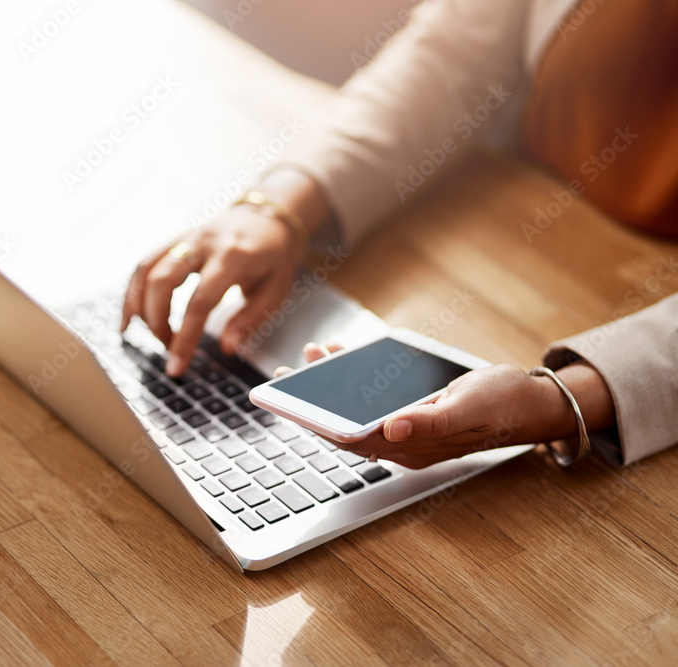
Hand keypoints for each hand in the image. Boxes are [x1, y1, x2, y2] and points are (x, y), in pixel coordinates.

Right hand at [120, 170, 330, 376]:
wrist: (267, 218)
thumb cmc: (273, 258)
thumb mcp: (275, 291)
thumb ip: (250, 320)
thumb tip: (226, 347)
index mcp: (233, 258)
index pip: (200, 302)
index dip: (185, 337)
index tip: (177, 365)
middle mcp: (204, 244)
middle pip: (163, 281)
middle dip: (157, 321)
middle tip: (167, 347)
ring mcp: (186, 238)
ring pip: (147, 269)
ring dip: (139, 307)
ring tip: (148, 335)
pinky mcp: (175, 239)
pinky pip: (144, 263)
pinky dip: (132, 291)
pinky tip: (130, 317)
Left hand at [283, 342, 614, 468]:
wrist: (532, 402)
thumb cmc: (504, 405)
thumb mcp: (468, 408)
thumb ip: (430, 421)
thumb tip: (391, 428)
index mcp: (413, 448)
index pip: (352, 439)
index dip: (318, 421)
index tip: (293, 400)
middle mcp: (404, 442)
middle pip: (347, 425)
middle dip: (315, 399)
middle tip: (291, 372)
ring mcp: (406, 428)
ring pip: (357, 410)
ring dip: (333, 384)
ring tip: (317, 354)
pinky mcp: (412, 412)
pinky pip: (373, 399)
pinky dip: (356, 378)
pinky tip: (347, 357)